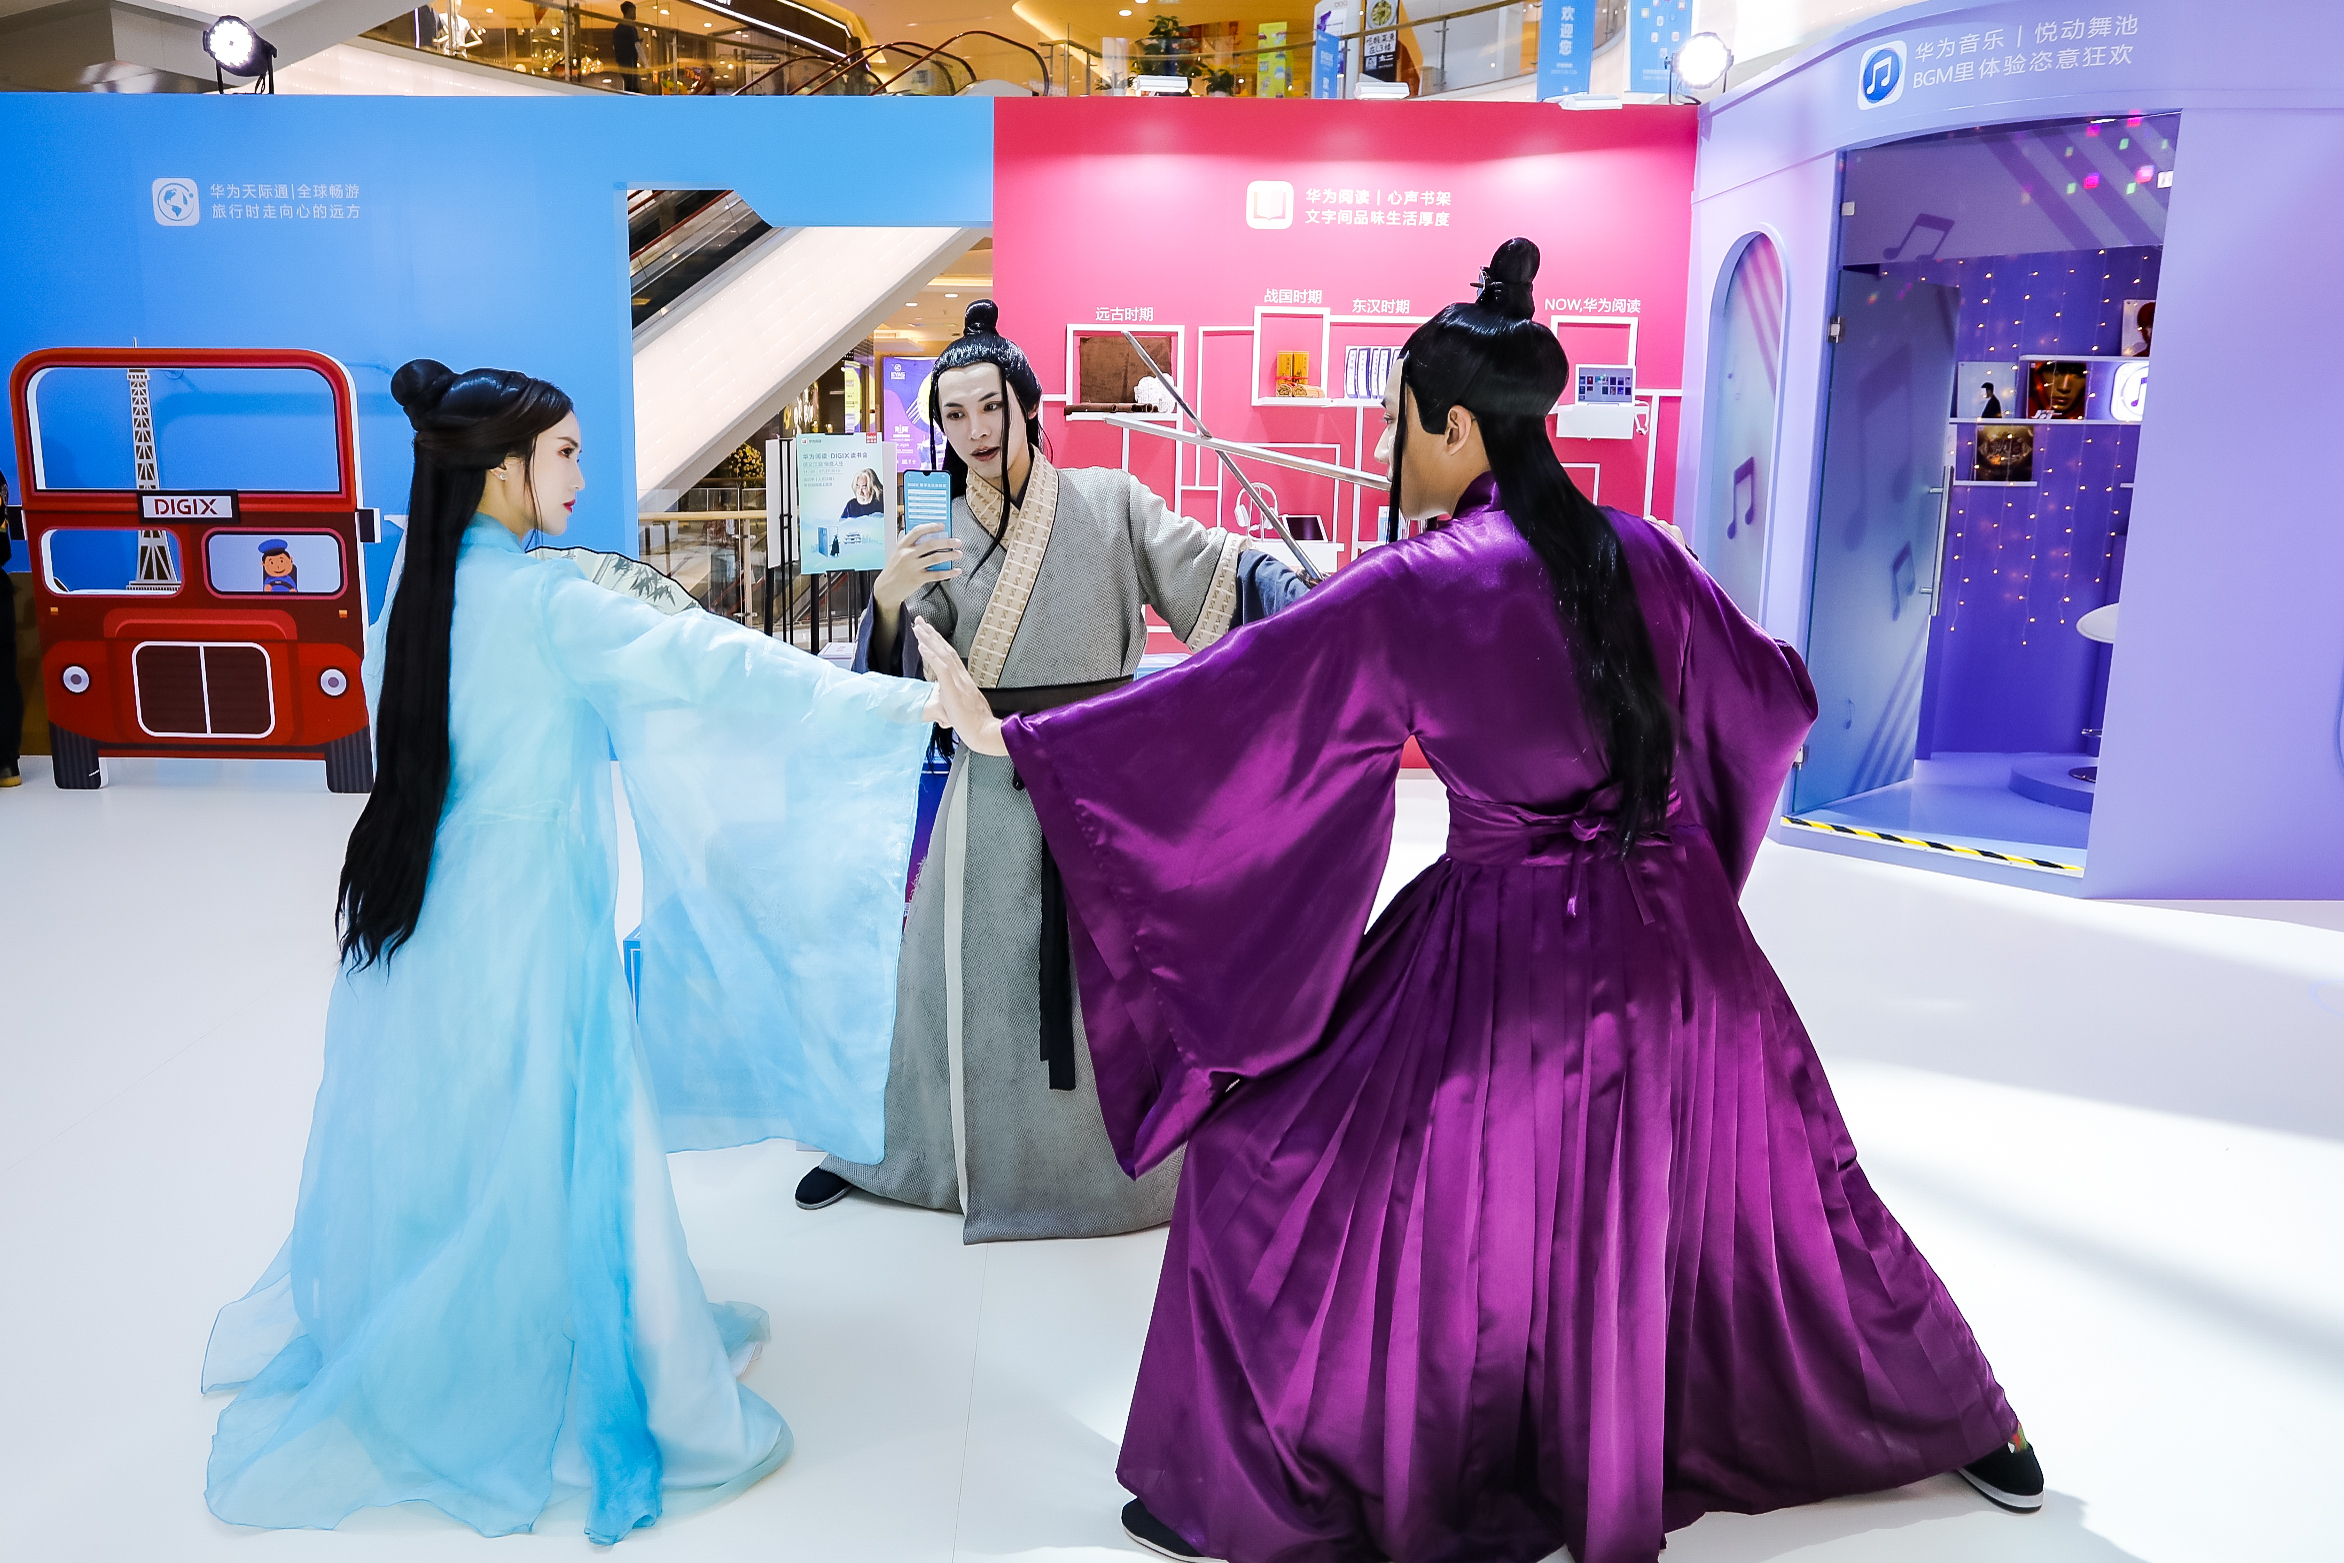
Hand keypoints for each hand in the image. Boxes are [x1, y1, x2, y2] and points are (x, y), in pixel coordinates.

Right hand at [875, 522, 961, 613]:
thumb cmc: (894, 570)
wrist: (886, 589)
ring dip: (950, 555)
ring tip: (958, 554)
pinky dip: (948, 572)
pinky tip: (956, 570)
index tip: (942, 526)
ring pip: (935, 558)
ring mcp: (912, 567)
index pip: (917, 531)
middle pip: (930, 544)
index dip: (931, 527)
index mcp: (902, 546)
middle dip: (947, 542)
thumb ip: (912, 546)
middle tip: (957, 541)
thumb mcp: (898, 554)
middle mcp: (907, 555)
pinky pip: (936, 574)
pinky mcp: (918, 578)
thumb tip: (932, 539)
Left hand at [914, 619, 1006, 756]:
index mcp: (963, 681)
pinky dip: (931, 655)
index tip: (928, 632)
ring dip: (929, 639)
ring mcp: (958, 682)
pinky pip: (941, 668)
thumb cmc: (974, 725)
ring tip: (918, 627)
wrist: (985, 733)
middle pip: (945, 649)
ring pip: (943, 654)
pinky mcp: (953, 690)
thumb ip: (953, 703)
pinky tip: (922, 645)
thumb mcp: (961, 709)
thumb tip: (945, 705)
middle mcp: (961, 677)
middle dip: (931, 634)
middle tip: (920, 621)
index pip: (949, 657)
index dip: (938, 643)